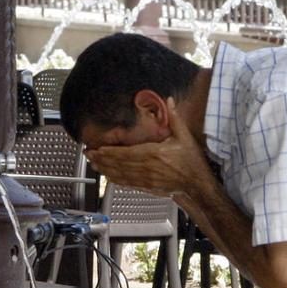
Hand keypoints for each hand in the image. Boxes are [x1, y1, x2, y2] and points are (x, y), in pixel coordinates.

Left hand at [85, 98, 212, 197]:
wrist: (198, 183)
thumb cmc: (192, 161)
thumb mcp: (185, 136)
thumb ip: (175, 118)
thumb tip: (168, 100)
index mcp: (154, 154)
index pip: (126, 153)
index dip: (110, 152)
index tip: (98, 148)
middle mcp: (148, 168)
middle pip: (119, 164)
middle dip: (102, 160)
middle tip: (89, 155)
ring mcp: (147, 180)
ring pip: (121, 175)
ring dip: (106, 170)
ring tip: (94, 165)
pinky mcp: (148, 187)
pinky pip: (128, 184)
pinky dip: (116, 180)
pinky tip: (108, 177)